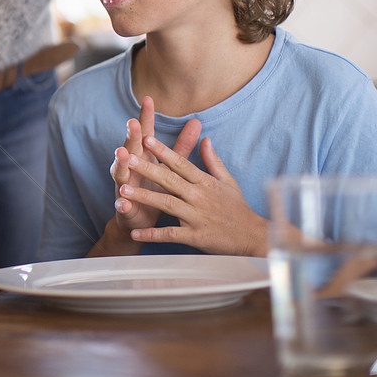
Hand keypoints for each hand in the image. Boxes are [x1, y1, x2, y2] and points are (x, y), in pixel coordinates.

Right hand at [106, 97, 200, 247]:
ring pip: (120, 174)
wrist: (140, 221)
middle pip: (131, 149)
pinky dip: (122, 203)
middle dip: (131, 136)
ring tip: (121, 155)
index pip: (145, 135)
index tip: (148, 99)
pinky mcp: (124, 207)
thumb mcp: (171, 168)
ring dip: (119, 164)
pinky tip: (123, 201)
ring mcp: (125, 187)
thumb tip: (196, 121)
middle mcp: (131, 169)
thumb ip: (182, 147)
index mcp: (144, 158)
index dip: (146, 118)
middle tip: (133, 123)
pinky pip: (122, 204)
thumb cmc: (156, 191)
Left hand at [119, 134, 267, 255]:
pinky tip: (135, 233)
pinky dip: (153, 234)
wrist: (253, 237)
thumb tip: (205, 139)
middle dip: (147, 168)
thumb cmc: (238, 209)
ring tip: (124, 190)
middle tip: (128, 159)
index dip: (163, 151)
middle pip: (170, 180)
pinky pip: (171, 234)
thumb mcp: (228, 181)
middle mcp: (199, 197)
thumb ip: (213, 161)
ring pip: (167, 203)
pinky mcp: (196, 236)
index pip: (181, 163)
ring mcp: (197, 216)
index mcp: (205, 182)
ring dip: (145, 196)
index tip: (146, 139)